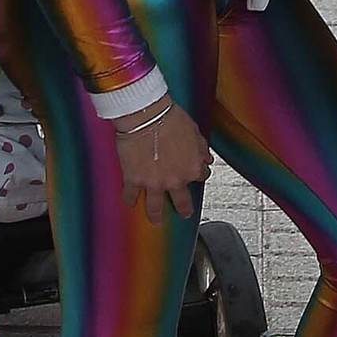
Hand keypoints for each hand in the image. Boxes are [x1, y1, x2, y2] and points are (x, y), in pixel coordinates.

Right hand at [113, 95, 210, 221]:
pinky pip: (131, 195)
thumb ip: (201, 148)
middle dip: (184, 209)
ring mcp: (153, 183)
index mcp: (192, 168)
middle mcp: (175, 181)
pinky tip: (130, 202)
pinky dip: (130, 199)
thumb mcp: (194, 131)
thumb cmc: (170, 119)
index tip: (192, 173)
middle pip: (182, 201)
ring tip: (156, 221)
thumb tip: (207, 158)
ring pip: (155, 208)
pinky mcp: (134, 179)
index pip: (199, 176)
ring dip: (156, 216)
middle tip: (183, 213)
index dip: (196, 174)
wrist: (146, 116)